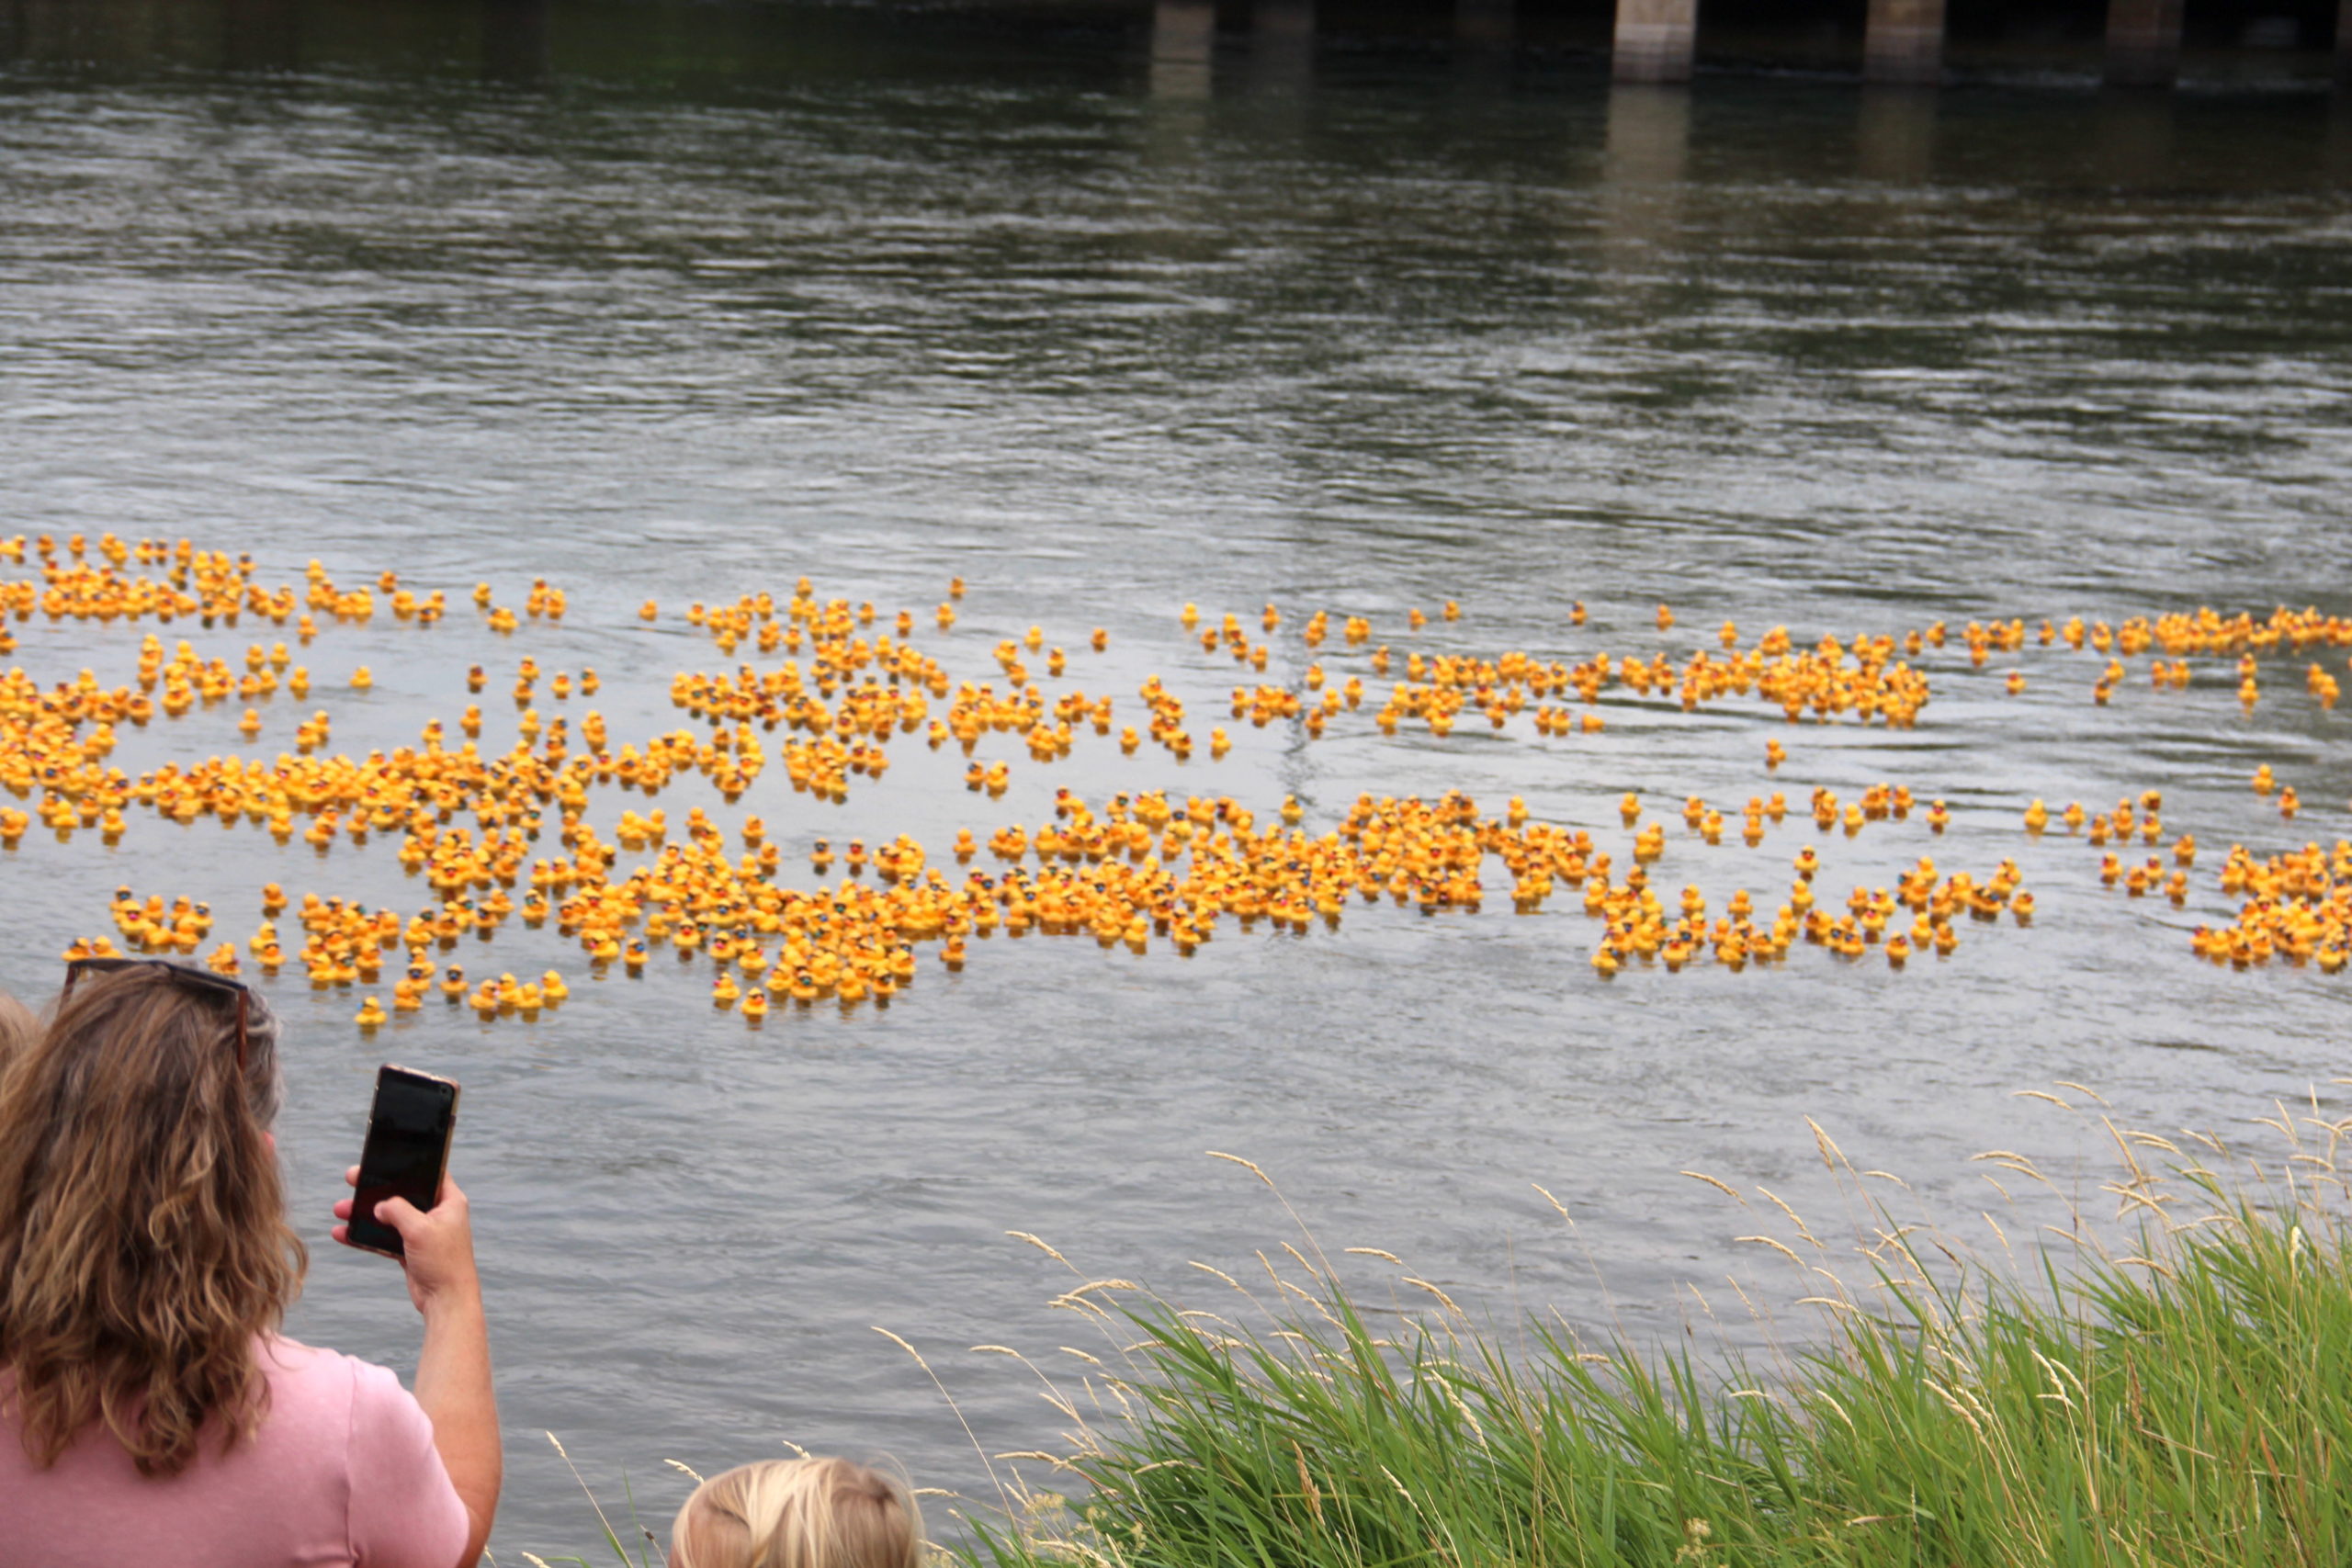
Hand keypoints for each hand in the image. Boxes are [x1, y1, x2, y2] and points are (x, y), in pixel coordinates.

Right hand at [334, 1166, 480, 1316]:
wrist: (445, 1300)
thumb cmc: (443, 1262)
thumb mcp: (420, 1229)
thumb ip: (398, 1210)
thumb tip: (379, 1206)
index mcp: (449, 1201)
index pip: (428, 1172)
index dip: (406, 1164)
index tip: (382, 1159)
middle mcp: (436, 1213)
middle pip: (402, 1193)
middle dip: (375, 1188)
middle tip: (352, 1178)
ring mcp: (421, 1231)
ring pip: (388, 1216)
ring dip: (364, 1213)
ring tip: (340, 1209)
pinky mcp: (409, 1249)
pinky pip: (383, 1236)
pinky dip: (364, 1234)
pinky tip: (342, 1233)